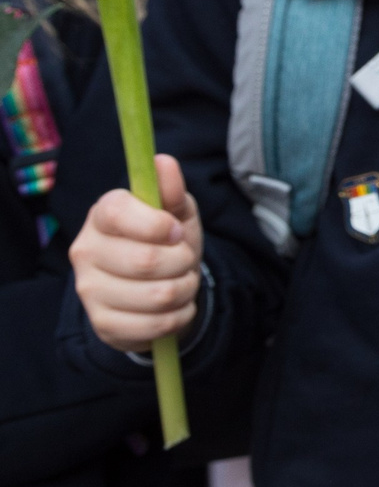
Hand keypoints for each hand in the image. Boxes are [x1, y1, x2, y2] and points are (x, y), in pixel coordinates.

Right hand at [70, 155, 203, 353]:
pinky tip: (174, 306)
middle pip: (145, 261)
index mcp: (101, 216)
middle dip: (182, 261)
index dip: (157, 224)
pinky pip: (156, 325)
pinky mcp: (103, 324)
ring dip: (185, 290)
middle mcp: (85, 252)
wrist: (159, 287)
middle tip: (184, 259)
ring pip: (157, 296)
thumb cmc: (167, 241)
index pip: (117, 212)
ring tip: (181, 281)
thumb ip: (170, 190)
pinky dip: (179, 316)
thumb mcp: (176, 212)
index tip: (176, 230)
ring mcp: (89, 291)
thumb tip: (163, 161)